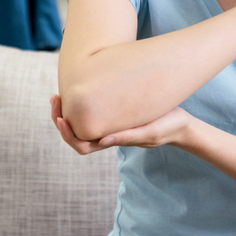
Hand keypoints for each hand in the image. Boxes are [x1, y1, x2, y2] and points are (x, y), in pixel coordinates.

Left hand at [50, 94, 194, 153]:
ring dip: (66, 111)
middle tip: (54, 98)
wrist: (180, 123)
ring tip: (58, 95)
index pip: (81, 145)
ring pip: (80, 124)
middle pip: (75, 135)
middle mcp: (107, 135)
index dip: (67, 134)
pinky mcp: (114, 115)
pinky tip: (77, 90)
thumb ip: (127, 137)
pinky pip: (90, 114)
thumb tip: (102, 141)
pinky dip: (78, 105)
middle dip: (60, 119)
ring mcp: (109, 125)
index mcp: (113, 141)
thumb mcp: (150, 132)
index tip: (62, 117)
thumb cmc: (167, 128)